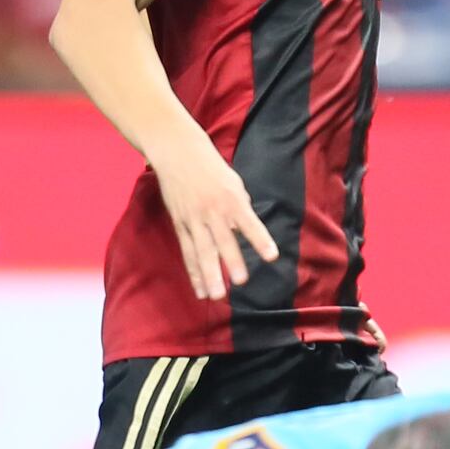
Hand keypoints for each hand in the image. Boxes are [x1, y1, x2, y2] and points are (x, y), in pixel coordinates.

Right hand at [153, 145, 275, 301]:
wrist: (177, 153)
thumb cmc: (211, 168)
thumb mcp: (234, 182)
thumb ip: (241, 208)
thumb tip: (246, 231)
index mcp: (231, 199)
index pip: (249, 223)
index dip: (260, 239)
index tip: (272, 256)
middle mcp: (213, 211)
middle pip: (222, 240)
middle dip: (231, 261)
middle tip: (240, 282)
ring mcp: (194, 219)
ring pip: (202, 251)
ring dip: (209, 275)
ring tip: (216, 296)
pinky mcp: (180, 225)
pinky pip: (188, 252)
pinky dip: (194, 272)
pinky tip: (200, 290)